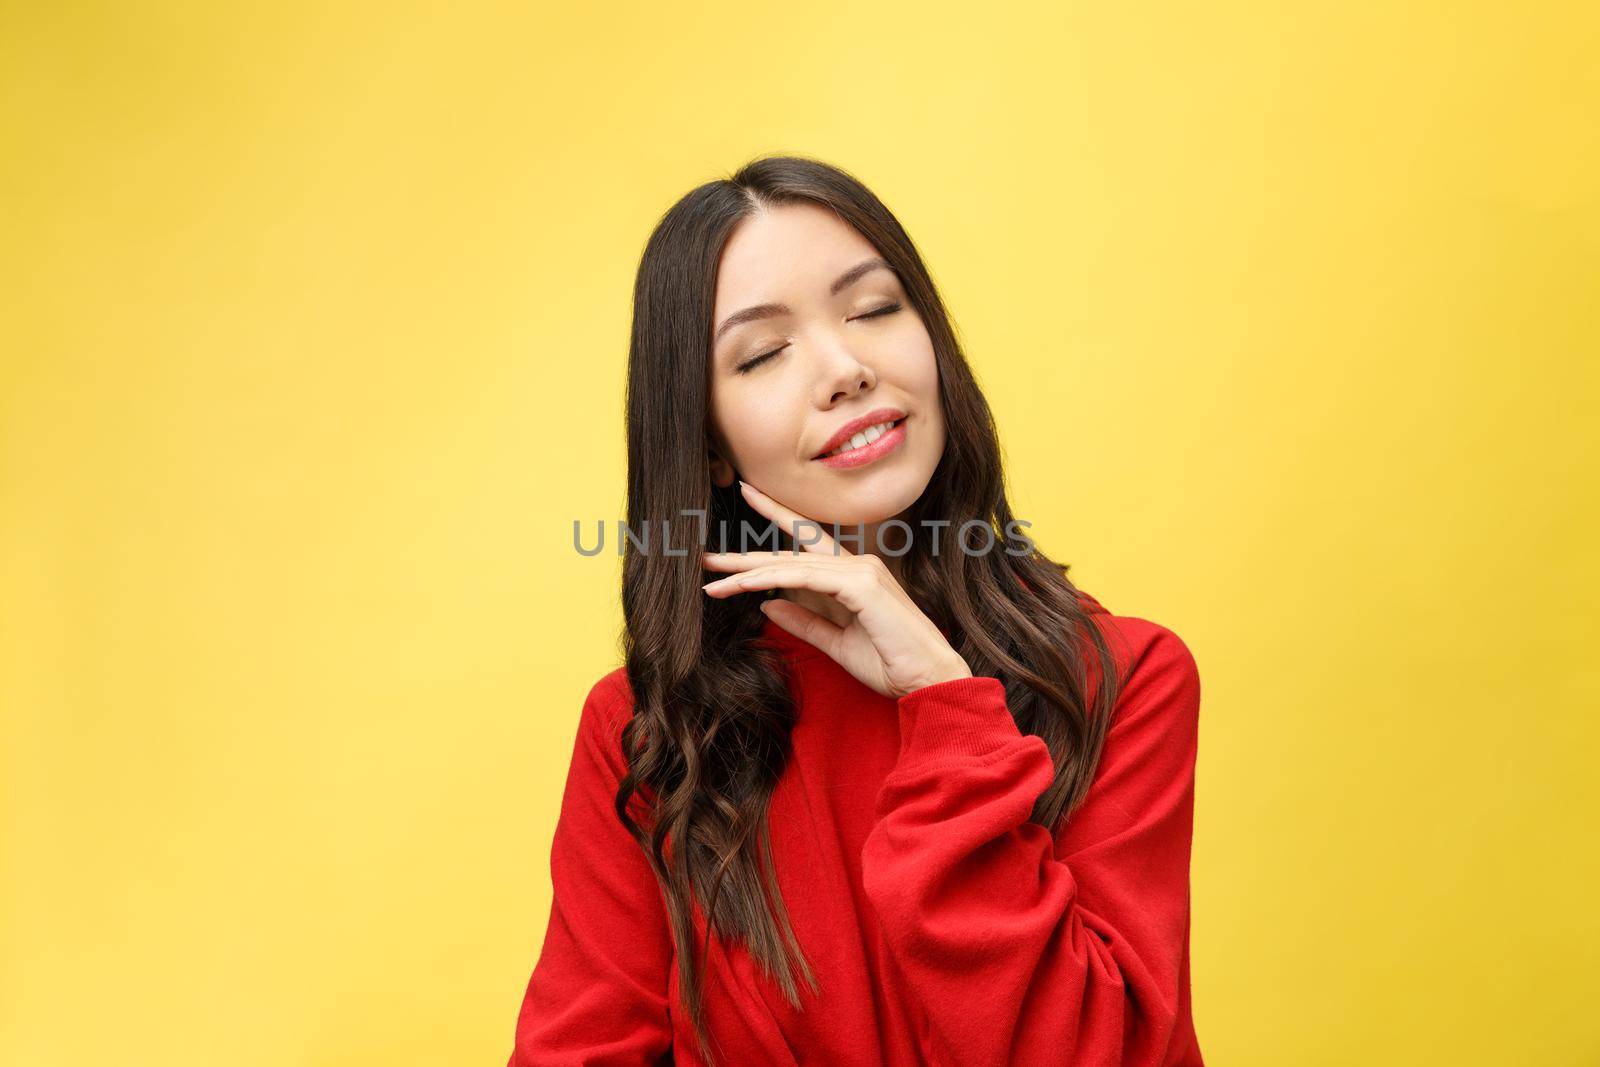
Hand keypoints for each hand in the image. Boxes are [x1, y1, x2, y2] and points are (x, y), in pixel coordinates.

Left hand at [702, 480, 972, 699]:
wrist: (927, 681)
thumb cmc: (890, 663)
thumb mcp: (836, 643)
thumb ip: (805, 622)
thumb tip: (769, 606)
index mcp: (853, 575)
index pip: (807, 543)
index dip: (777, 517)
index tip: (747, 496)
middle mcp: (857, 564)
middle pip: (790, 552)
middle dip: (746, 556)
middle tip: (706, 556)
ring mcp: (861, 570)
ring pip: (791, 565)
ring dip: (748, 573)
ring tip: (713, 579)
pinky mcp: (861, 585)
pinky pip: (804, 578)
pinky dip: (771, 581)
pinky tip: (743, 587)